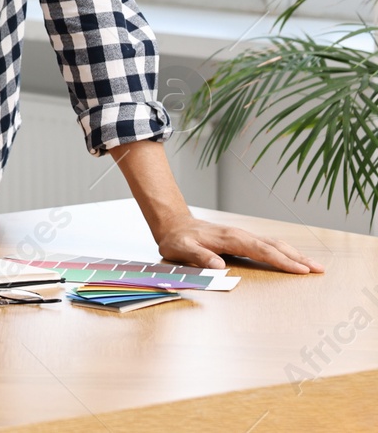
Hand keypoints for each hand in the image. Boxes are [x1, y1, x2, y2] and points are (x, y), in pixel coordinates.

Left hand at [152, 213, 324, 274]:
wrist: (174, 224)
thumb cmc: (177, 239)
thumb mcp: (180, 249)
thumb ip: (198, 256)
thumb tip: (219, 266)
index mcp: (229, 238)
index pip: (261, 250)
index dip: (281, 260)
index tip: (300, 269)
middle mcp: (240, 235)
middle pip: (274, 246)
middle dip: (297, 257)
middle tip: (319, 269)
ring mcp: (243, 236)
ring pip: (274, 244)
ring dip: (294, 254)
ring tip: (314, 266)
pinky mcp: (242, 239)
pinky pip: (268, 245)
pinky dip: (284, 251)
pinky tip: (294, 259)